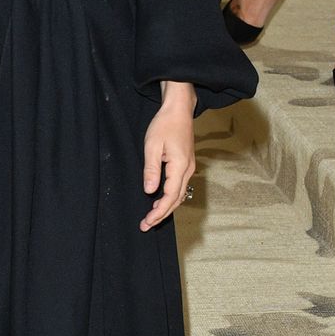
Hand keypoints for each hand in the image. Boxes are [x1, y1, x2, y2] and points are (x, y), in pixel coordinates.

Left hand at [139, 83, 195, 231]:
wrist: (179, 109)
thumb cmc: (164, 124)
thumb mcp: (152, 146)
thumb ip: (151, 170)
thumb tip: (150, 191)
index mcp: (180, 166)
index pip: (170, 196)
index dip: (159, 211)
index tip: (147, 221)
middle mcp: (188, 169)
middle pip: (177, 199)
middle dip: (161, 214)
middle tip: (146, 226)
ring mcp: (189, 167)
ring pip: (179, 195)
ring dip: (166, 208)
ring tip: (151, 219)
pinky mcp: (186, 164)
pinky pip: (180, 187)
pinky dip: (171, 198)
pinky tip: (160, 202)